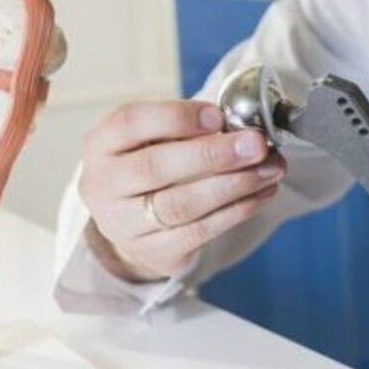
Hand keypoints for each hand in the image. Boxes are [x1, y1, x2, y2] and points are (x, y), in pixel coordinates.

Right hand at [79, 100, 285, 281]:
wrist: (132, 222)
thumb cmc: (149, 165)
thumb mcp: (152, 138)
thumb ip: (186, 128)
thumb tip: (239, 128)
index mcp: (100, 144)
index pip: (131, 123)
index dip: (176, 117)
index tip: (218, 116)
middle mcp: (102, 185)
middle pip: (156, 167)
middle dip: (212, 154)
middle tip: (255, 145)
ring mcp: (122, 224)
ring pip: (180, 205)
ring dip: (233, 185)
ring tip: (268, 169)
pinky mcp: (151, 252)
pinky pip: (198, 232)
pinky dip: (235, 211)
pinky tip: (259, 195)